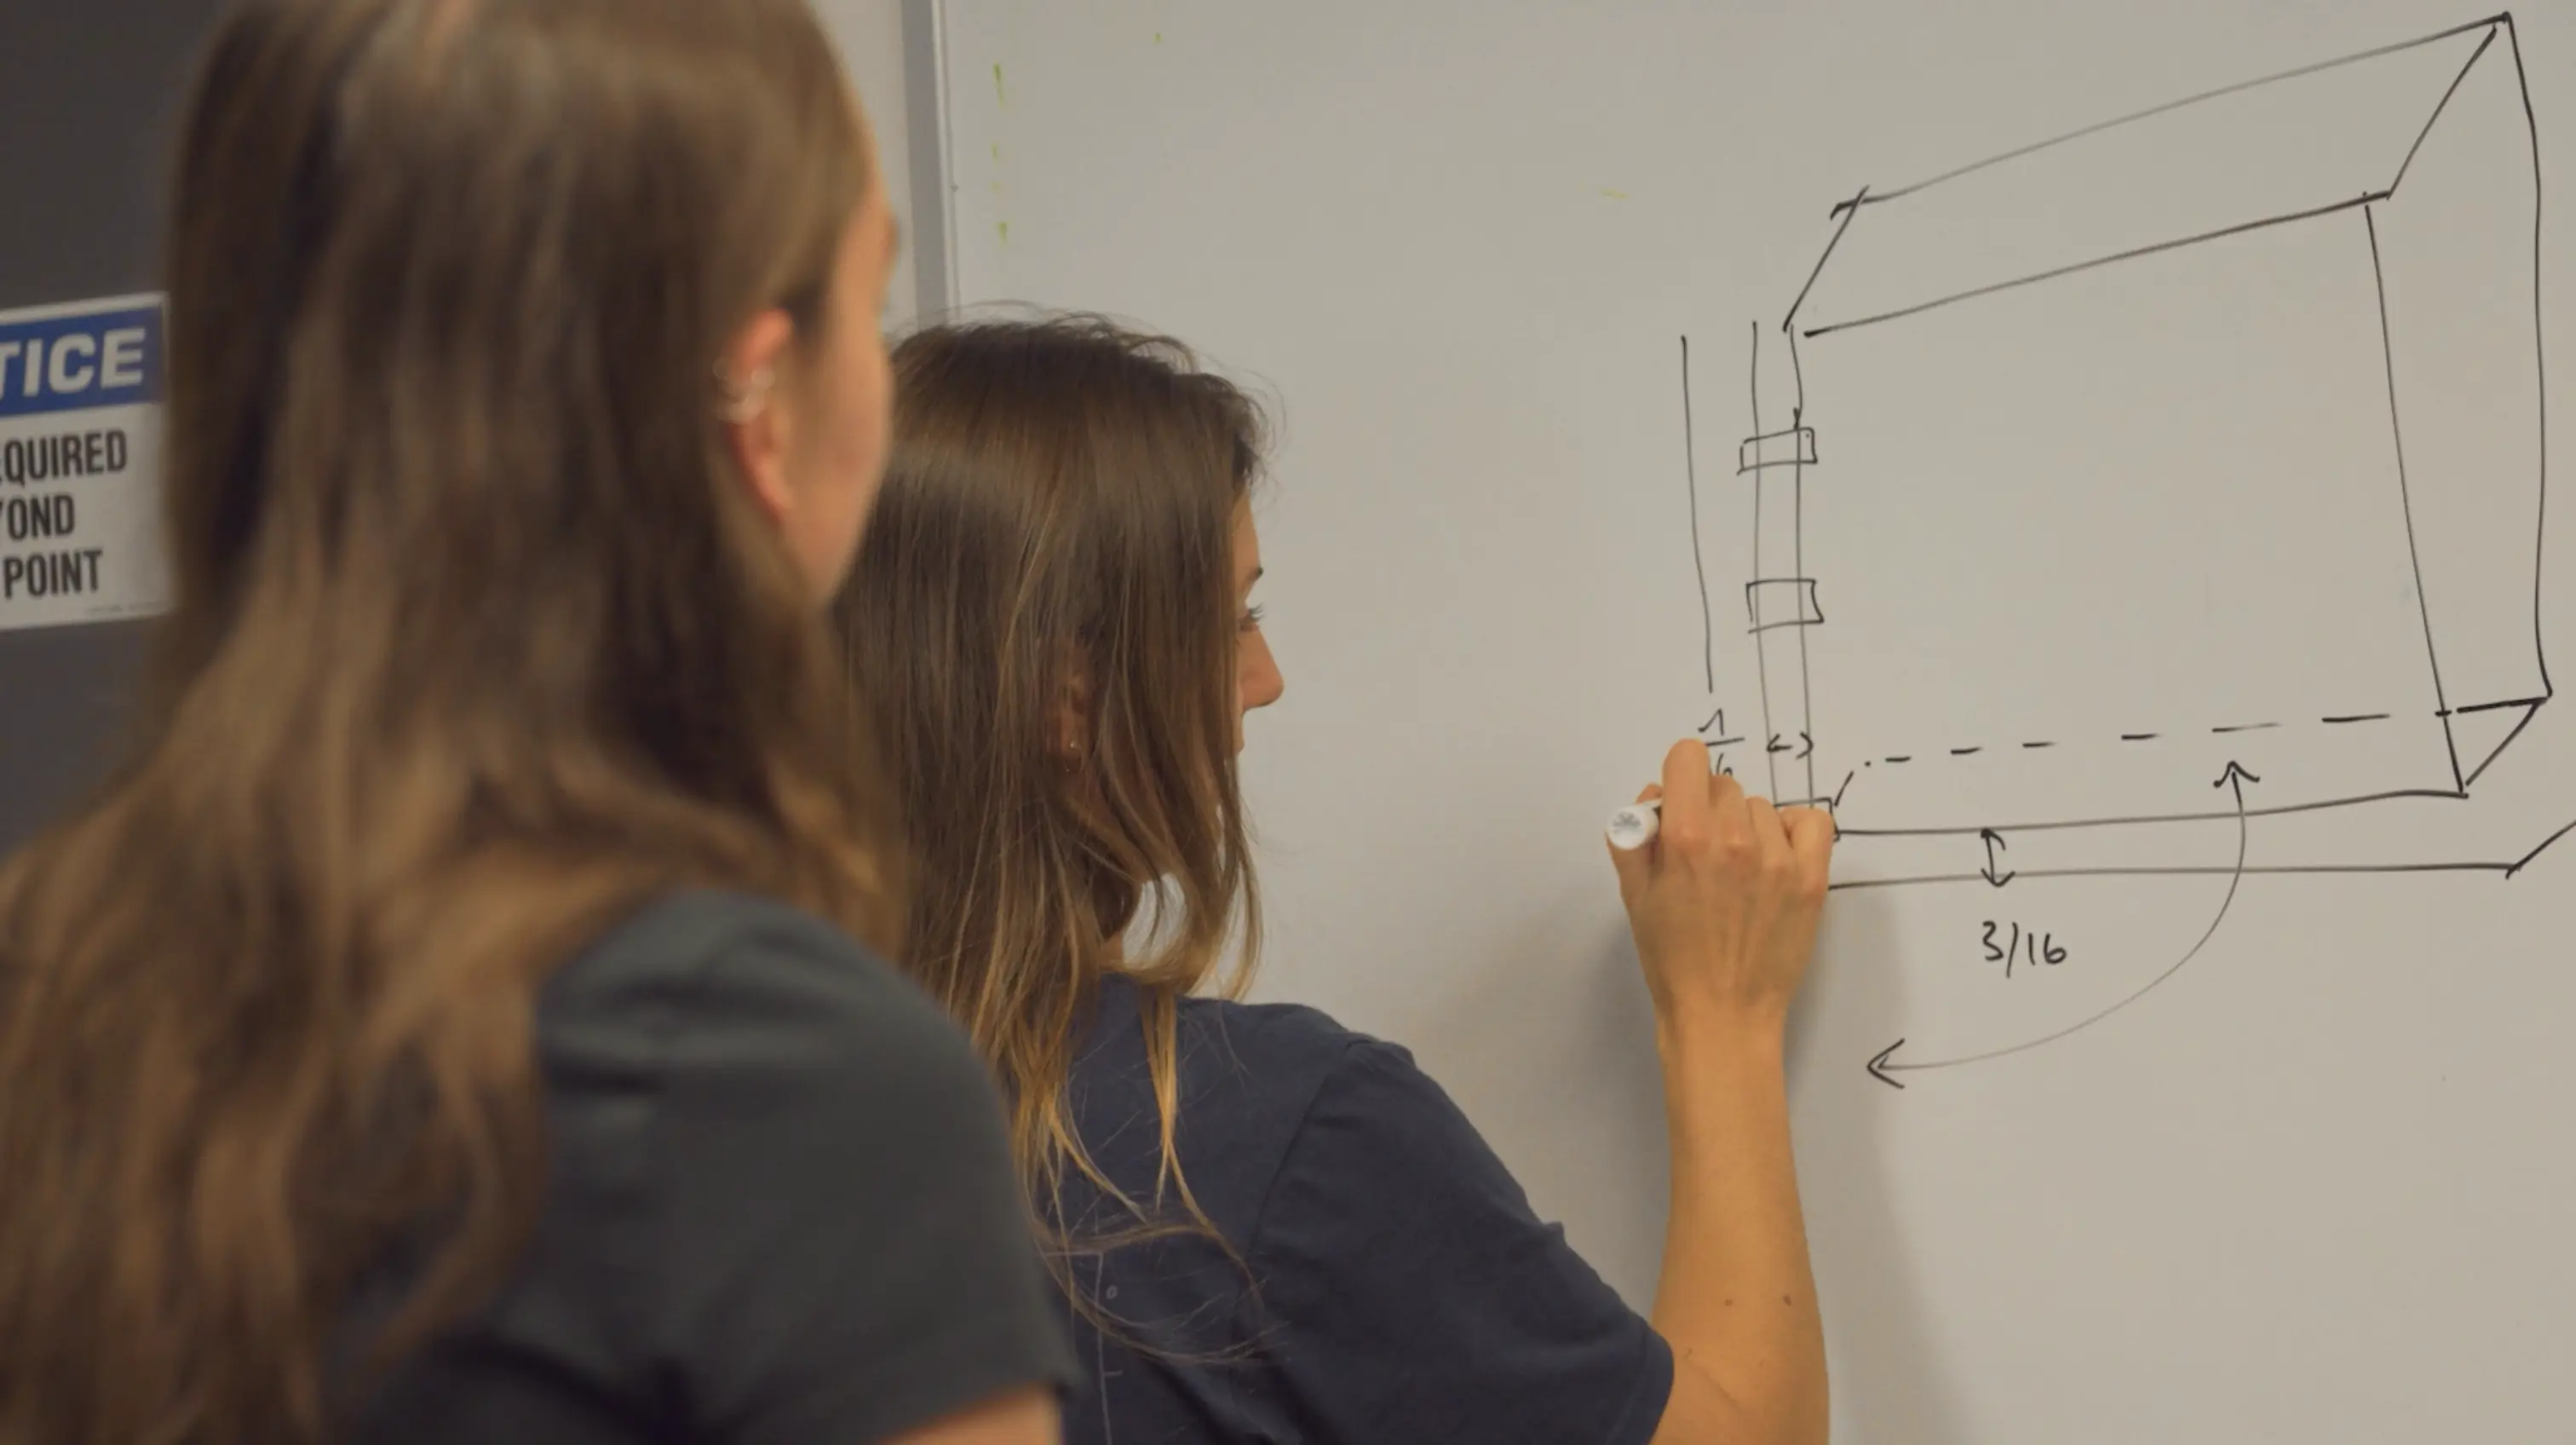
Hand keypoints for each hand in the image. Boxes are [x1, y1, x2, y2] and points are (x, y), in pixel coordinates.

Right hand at [1607, 739, 1834, 1040]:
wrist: (1722, 1014)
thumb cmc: (1672, 960)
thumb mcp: (1633, 895)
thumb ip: (1635, 835)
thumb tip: (1656, 798)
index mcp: (1685, 838)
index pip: (1689, 757)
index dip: (1679, 776)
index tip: (1679, 804)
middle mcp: (1734, 839)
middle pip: (1723, 785)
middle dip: (1708, 809)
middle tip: (1703, 854)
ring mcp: (1778, 859)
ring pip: (1760, 807)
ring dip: (1746, 827)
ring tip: (1738, 872)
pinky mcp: (1812, 879)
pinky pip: (1811, 822)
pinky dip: (1793, 830)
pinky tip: (1775, 857)